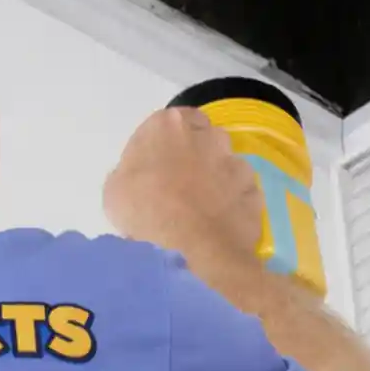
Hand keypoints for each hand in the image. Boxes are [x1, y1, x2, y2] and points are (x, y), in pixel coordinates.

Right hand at [104, 106, 263, 264]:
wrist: (192, 250)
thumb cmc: (145, 212)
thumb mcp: (114, 190)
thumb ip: (131, 172)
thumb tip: (141, 178)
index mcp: (169, 125)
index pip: (175, 120)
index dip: (168, 143)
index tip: (159, 166)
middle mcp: (208, 135)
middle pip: (204, 139)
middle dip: (196, 156)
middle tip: (179, 187)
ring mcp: (237, 164)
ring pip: (227, 166)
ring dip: (217, 181)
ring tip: (202, 212)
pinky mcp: (255, 192)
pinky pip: (242, 195)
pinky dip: (233, 205)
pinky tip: (219, 226)